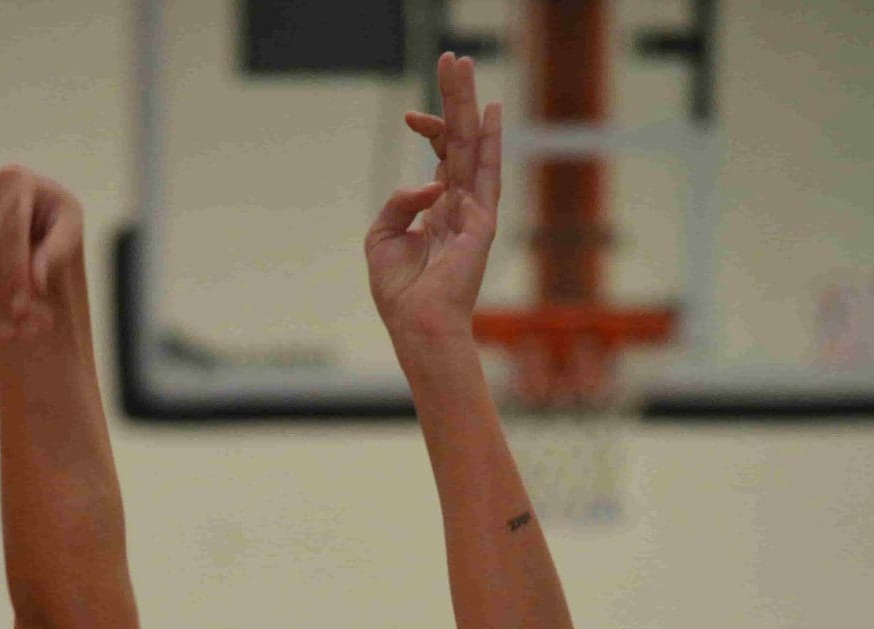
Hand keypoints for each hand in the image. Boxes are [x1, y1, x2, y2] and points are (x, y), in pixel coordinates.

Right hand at [0, 166, 82, 340]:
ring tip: (21, 332)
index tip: (22, 308)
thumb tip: (35, 280)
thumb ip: (57, 250)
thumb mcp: (70, 229)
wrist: (30, 220)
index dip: (15, 270)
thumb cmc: (54, 222)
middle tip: (33, 328)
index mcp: (15, 178)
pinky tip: (0, 325)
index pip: (10, 229)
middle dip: (8, 292)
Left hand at [364, 53, 501, 344]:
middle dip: (455, 98)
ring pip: (473, 147)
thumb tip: (426, 183)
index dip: (428, 130)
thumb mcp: (382, 239)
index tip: (409, 114)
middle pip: (459, 139)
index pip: (440, 156)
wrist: (417, 326)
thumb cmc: (400, 292)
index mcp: (438, 209)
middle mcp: (459, 204)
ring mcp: (473, 212)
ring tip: (466, 67)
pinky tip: (490, 113)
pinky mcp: (480, 224)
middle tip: (453, 58)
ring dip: (469, 106)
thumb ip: (398, 204)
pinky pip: (486, 176)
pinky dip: (490, 144)